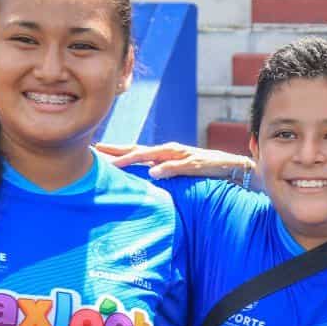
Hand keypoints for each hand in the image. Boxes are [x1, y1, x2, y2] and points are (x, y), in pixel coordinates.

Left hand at [95, 141, 253, 180]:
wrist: (234, 166)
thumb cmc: (205, 169)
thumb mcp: (179, 171)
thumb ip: (162, 172)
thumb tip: (144, 177)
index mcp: (163, 153)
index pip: (134, 150)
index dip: (114, 149)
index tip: (93, 150)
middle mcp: (169, 150)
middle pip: (138, 149)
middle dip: (116, 150)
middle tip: (94, 151)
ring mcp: (182, 155)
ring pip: (154, 155)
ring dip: (134, 158)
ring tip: (116, 163)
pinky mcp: (196, 163)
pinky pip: (179, 166)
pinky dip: (165, 168)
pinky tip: (154, 172)